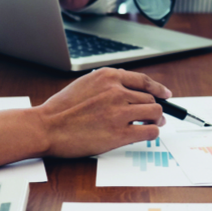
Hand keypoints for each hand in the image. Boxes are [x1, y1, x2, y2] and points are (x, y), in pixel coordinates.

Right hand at [38, 68, 170, 156]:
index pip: (143, 80)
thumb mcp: (85, 84)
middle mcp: (116, 91)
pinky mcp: (120, 133)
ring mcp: (119, 112)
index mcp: (108, 77)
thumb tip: (129, 88)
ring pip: (155, 113)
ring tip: (149, 125)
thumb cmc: (61, 109)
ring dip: (155, 120)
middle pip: (151, 99)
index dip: (158, 88)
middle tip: (153, 118)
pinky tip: (144, 134)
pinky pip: (150, 131)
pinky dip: (152, 132)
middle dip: (154, 109)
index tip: (165, 94)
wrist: (46, 127)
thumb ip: (108, 84)